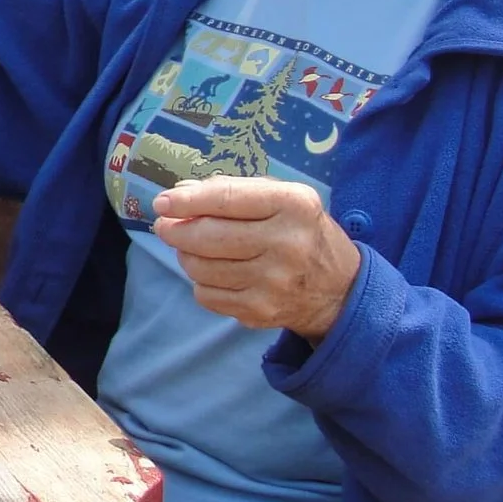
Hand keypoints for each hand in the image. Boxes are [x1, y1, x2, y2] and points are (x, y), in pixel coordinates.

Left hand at [151, 177, 364, 340]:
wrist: (339, 290)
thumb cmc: (301, 232)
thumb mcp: (281, 198)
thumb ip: (232, 190)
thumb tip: (180, 192)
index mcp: (293, 205)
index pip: (224, 199)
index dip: (185, 201)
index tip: (162, 203)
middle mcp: (287, 244)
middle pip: (207, 237)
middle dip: (175, 230)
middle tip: (165, 226)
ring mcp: (274, 283)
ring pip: (200, 268)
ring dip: (186, 255)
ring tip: (193, 248)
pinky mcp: (261, 311)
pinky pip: (206, 296)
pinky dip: (201, 282)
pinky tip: (215, 273)